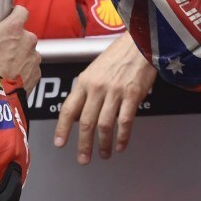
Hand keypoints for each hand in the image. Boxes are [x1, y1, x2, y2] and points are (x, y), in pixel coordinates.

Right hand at [0, 5, 40, 92]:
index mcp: (13, 29)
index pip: (21, 12)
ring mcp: (34, 57)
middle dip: (15, 42)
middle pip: (24, 35)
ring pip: (28, 52)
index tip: (11, 18)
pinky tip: (11, 78)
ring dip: (20, 57)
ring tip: (5, 68)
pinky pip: (31, 68)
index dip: (16, 15)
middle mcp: (28, 40)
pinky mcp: (37, 73)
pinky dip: (23, 71)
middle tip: (1, 53)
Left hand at [53, 34, 155, 163]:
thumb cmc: (118, 55)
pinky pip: (124, 121)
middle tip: (83, 158)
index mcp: (84, 81)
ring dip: (103, 144)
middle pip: (85, 122)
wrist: (140, 42)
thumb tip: (77, 114)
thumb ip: (85, 92)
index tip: (60, 143)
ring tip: (104, 154)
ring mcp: (114, 92)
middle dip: (83, 145)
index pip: (68, 109)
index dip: (62, 129)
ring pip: (104, 125)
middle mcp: (96, 88)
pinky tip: (120, 145)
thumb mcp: (94, 70)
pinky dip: (122, 137)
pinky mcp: (132, 95)